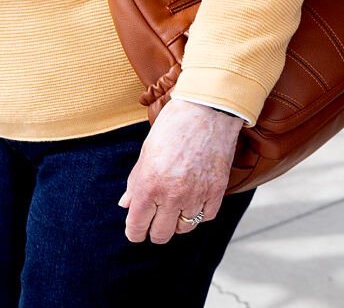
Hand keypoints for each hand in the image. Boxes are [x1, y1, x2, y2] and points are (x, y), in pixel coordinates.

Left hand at [119, 101, 241, 242]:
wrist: (207, 108)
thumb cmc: (173, 125)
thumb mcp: (146, 152)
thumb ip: (135, 182)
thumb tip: (126, 204)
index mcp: (148, 186)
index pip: (136, 227)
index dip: (134, 232)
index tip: (137, 229)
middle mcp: (171, 196)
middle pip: (161, 235)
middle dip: (155, 230)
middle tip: (156, 219)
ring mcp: (196, 195)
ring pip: (184, 228)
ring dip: (178, 220)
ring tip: (177, 205)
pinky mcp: (217, 190)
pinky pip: (206, 216)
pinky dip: (200, 212)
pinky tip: (196, 198)